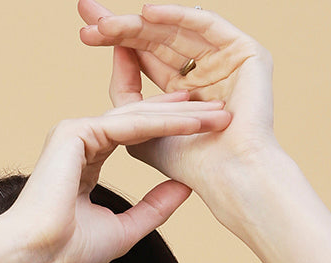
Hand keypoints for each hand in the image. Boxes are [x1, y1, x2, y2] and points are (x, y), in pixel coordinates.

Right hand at [2, 92, 231, 262]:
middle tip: (223, 112)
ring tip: (218, 114)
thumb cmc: (68, 253)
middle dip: (184, 117)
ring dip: (181, 116)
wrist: (35, 257)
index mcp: (87, 159)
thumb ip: (154, 208)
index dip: (172, 133)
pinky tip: (193, 123)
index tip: (206, 132)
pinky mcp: (75, 131)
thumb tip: (186, 188)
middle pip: (142, 121)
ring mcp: (76, 131)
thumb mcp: (125, 230)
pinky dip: (163, 123)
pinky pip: (128, 124)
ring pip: (139, 118)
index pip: (137, 137)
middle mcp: (80, 139)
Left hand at [77, 2, 279, 202]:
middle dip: (121, 26)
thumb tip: (115, 55)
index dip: (117, 43)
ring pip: (177, 31)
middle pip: (158, 38)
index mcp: (186, 91)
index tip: (84, 33)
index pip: (147, 56)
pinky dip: (177, 17)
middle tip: (87, 12)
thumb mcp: (142, 128)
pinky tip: (147, 13)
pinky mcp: (247, 53)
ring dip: (140, 24)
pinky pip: (206, 24)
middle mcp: (207, 71)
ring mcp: (229, 60)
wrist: (227, 179)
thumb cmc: (190, 166)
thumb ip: (126, 95)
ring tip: (106, 24)